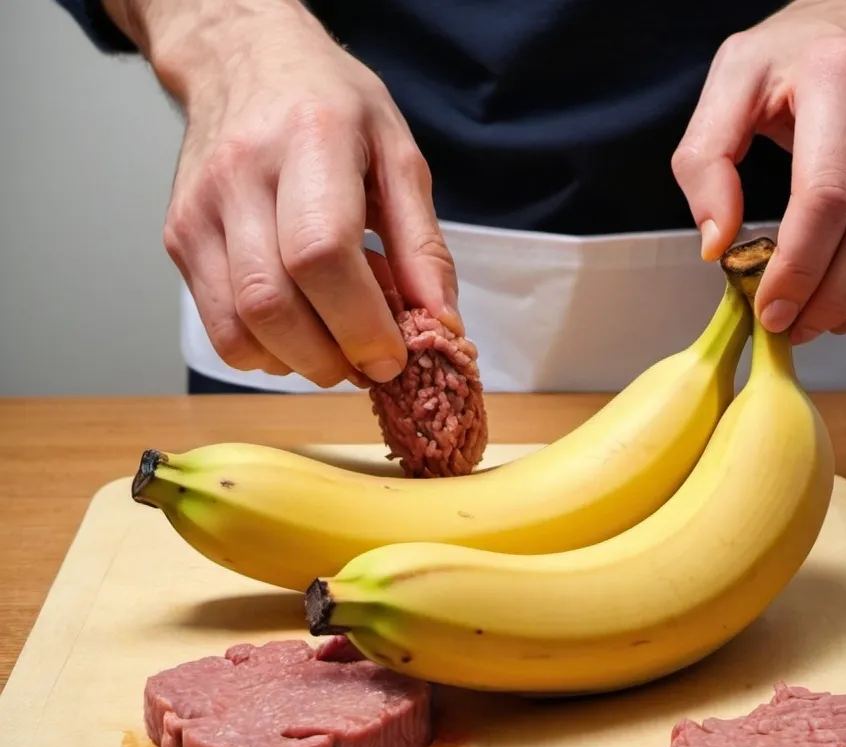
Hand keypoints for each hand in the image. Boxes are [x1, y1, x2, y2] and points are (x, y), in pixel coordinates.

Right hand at [106, 0, 460, 385]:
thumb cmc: (331, 107)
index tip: (393, 356)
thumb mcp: (398, 156)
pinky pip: (220, 330)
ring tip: (337, 345)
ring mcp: (198, 211)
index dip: (360, 322)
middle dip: (332, 358)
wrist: (243, 60)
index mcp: (309, 142)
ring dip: (300, 363)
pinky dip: (266, 354)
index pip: (321, 254)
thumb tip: (442, 325)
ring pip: (240, 328)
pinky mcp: (179, 240)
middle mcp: (240, 176)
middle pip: (272, 304)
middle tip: (369, 364)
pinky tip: (298, 332)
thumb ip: (423, 245)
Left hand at [672, 0, 845, 343]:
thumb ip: (704, 161)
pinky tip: (836, 310)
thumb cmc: (789, 58)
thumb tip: (715, 243)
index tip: (765, 303)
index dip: (797, 262)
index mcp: (836, 82)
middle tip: (780, 324)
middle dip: (821, 296)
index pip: (827, 193)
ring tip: (803, 325)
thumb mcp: (728, 84)